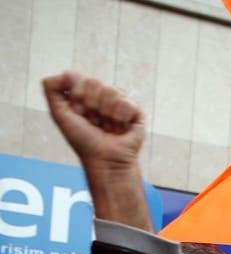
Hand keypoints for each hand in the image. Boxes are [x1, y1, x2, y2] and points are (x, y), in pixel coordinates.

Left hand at [43, 71, 149, 228]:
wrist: (105, 161)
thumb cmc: (84, 141)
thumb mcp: (59, 114)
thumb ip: (51, 88)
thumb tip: (65, 72)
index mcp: (84, 94)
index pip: (76, 76)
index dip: (75, 94)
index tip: (77, 112)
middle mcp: (102, 96)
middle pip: (94, 82)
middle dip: (90, 104)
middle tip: (93, 122)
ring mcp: (119, 103)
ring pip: (111, 91)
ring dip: (105, 113)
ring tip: (107, 127)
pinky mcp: (136, 113)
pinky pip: (127, 102)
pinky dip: (120, 117)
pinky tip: (120, 127)